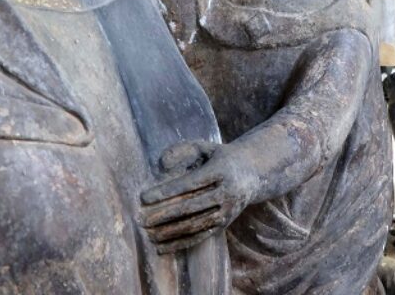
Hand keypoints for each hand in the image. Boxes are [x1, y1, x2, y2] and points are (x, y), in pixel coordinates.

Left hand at [140, 141, 255, 253]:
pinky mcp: (224, 223)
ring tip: (149, 235)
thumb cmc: (219, 157)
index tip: (144, 197)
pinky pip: (201, 237)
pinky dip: (180, 243)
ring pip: (195, 225)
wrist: (253, 173)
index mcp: (221, 170)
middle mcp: (227, 192)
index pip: (190, 183)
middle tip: (141, 220)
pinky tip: (162, 247)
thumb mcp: (205, 147)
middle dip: (164, 215)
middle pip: (191, 207)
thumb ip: (183, 150)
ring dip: (171, 232)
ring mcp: (227, 210)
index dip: (167, 191)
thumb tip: (161, 164)